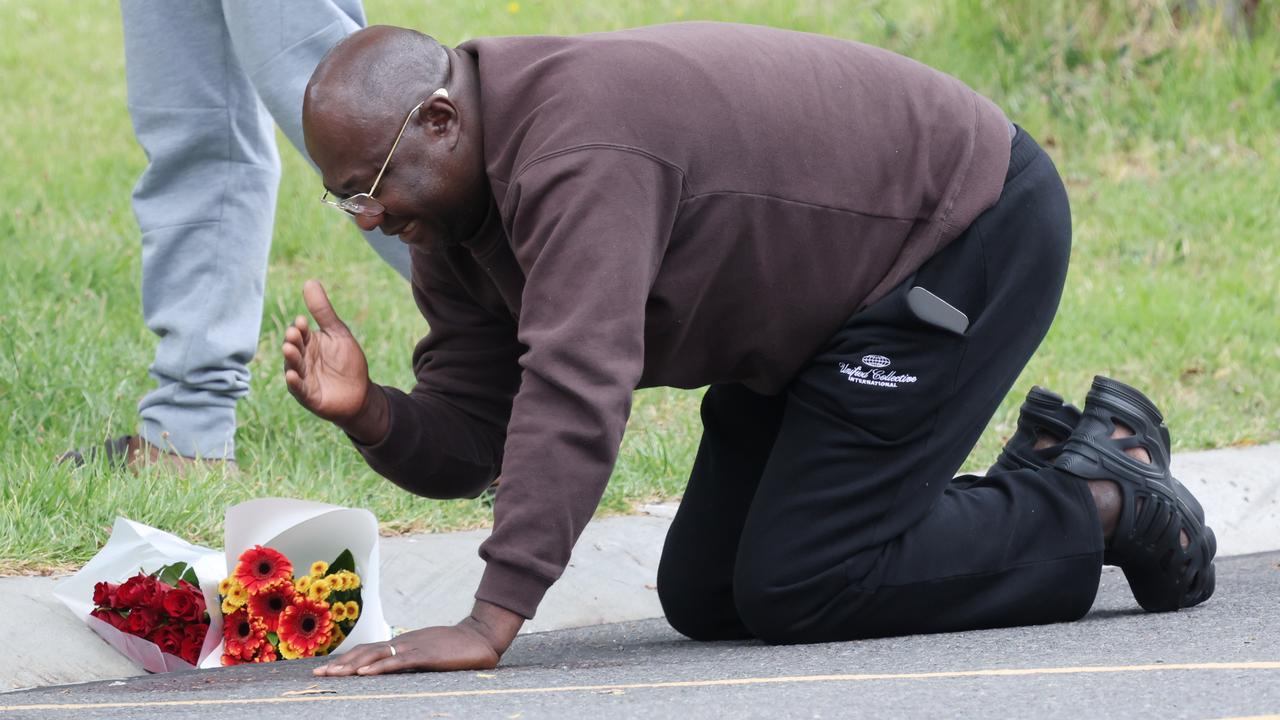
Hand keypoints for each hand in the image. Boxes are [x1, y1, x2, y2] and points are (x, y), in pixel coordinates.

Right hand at [282, 280, 387, 442]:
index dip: (301, 327)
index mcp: (308, 343)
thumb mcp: (337, 333)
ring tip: (289, 348)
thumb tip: (309, 281)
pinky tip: (291, 376)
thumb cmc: (346, 362)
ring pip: (294, 367)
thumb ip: (323, 311)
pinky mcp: (308, 396)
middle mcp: (302, 360)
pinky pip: (299, 389)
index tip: (303, 320)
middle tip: (293, 333)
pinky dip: (294, 383)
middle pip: (295, 348)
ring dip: (291, 358)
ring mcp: (304, 378)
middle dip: (294, 341)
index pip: (301, 332)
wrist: (360, 393)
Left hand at [313, 601, 523, 675]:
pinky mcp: (425, 655)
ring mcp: (414, 648)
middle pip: (365, 651)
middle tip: (318, 674)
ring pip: (376, 655)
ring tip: (333, 675)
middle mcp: (404, 643)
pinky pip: (397, 661)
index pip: (369, 650)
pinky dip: (379, 666)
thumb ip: (414, 661)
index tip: (327, 669)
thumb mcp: (431, 654)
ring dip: (352, 665)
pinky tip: (364, 673)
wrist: (481, 636)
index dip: (347, 659)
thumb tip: (398, 669)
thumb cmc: (458, 649)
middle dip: (340, 663)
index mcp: (404, 643)